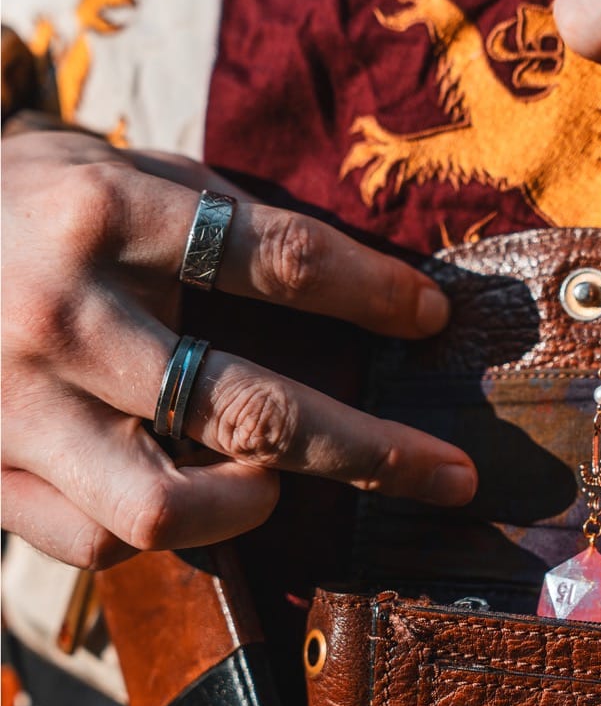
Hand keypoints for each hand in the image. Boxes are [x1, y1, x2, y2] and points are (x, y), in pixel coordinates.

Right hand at [1, 128, 476, 568]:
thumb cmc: (4, 199)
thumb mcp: (97, 167)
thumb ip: (199, 213)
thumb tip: (333, 277)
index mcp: (99, 213)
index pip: (278, 260)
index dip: (373, 293)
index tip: (432, 318)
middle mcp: (60, 313)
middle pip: (250, 407)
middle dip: (373, 451)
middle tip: (451, 476)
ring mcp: (10, 403)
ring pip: (166, 504)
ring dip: (252, 506)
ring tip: (283, 485)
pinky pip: (94, 538)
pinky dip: (164, 530)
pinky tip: (192, 497)